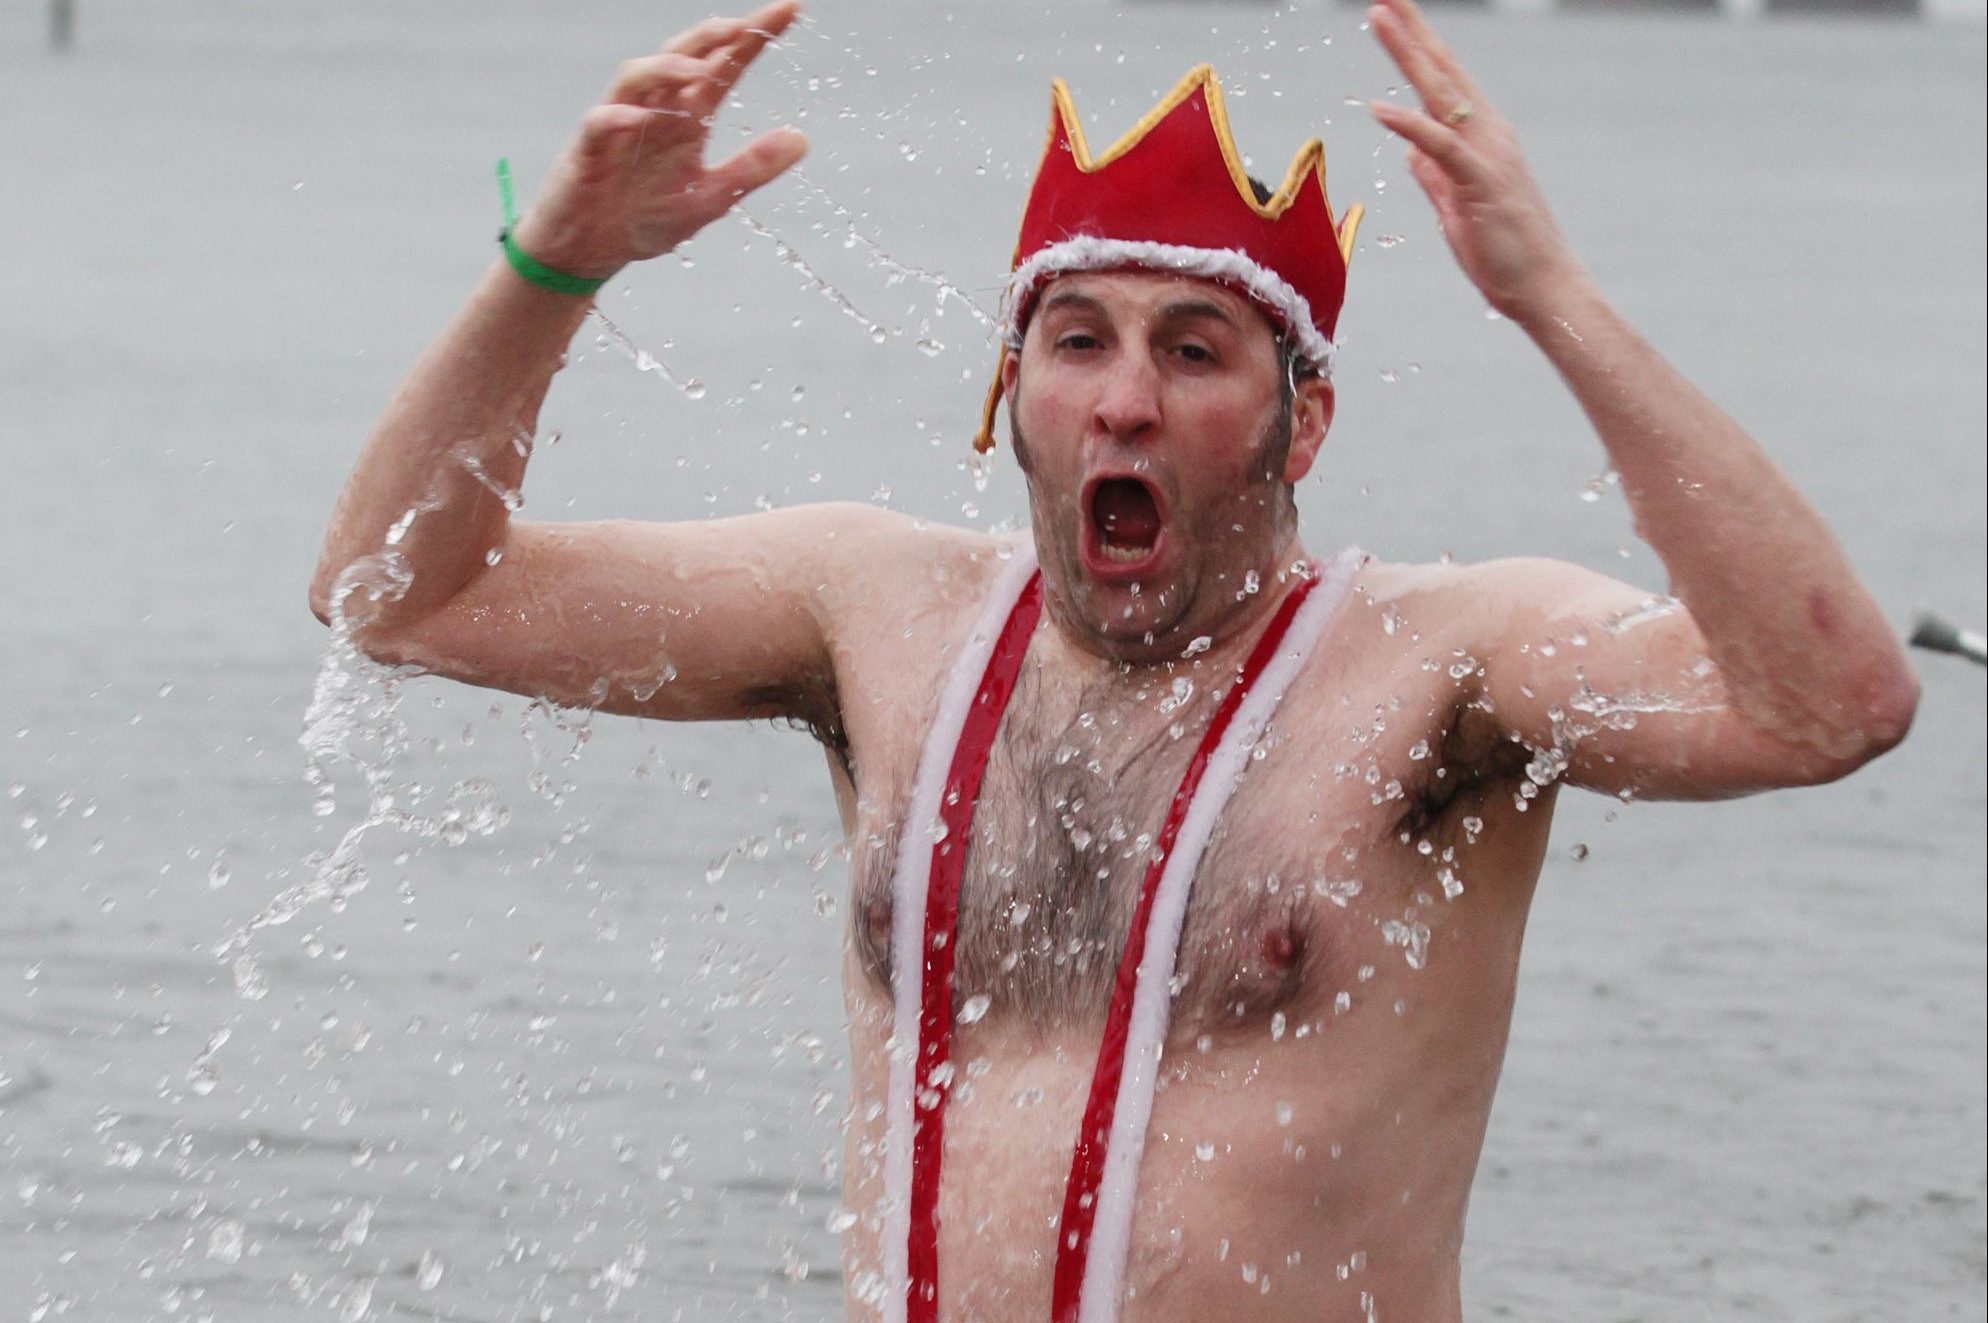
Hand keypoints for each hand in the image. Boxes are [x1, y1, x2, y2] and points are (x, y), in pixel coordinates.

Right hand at [508, 0, 807, 280]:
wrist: (592, 248)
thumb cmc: (647, 217)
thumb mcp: (711, 197)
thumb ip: (752, 168)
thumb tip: (801, 139)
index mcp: (689, 117)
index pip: (724, 66)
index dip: (753, 37)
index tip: (789, 9)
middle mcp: (656, 109)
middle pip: (682, 56)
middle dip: (712, 36)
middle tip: (744, 24)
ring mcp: (619, 124)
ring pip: (637, 77)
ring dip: (666, 69)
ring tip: (698, 68)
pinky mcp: (589, 151)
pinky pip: (598, 124)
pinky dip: (617, 117)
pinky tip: (638, 117)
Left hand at [1366, 0, 1585, 323]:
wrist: (1544, 287)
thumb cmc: (1504, 253)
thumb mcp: (1457, 209)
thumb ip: (1435, 176)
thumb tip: (1412, 152)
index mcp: (1481, 139)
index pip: (1443, 82)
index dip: (1416, 47)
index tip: (1391, 16)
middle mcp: (1488, 135)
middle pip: (1443, 72)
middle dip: (1412, 31)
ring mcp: (1487, 155)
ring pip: (1442, 94)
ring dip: (1408, 55)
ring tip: (1381, 18)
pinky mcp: (1481, 184)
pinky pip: (1441, 147)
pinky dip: (1410, 125)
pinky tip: (1380, 109)